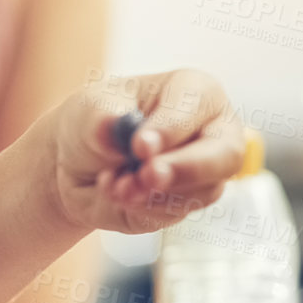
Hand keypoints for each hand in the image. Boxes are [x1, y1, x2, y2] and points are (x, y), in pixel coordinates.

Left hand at [46, 69, 244, 233]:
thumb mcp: (88, 110)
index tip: (139, 145)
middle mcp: (212, 131)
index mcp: (194, 91)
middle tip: (146, 176)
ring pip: (203, 190)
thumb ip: (102, 119)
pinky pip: (177, 212)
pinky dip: (142, 207)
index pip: (198, 105)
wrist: (77, 165)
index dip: (171, 127)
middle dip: (184, 169)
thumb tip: (114, 125)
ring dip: (153, 193)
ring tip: (114, 185)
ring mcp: (205, 171)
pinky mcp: (188, 203)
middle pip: (226, 154)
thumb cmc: (94, 122)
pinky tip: (115, 193)